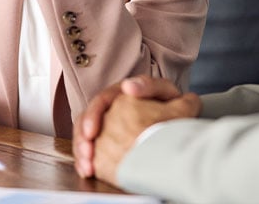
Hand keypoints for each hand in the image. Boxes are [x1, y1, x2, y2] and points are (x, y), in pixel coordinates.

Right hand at [73, 76, 195, 178]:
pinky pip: (91, 153)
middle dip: (82, 139)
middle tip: (87, 154)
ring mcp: (105, 128)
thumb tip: (128, 86)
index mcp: (118, 95)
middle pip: (85, 122)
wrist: (177, 125)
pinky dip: (86, 162)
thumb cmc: (171, 107)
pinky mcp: (105, 145)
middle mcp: (107, 111)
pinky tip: (87, 172)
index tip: (92, 133)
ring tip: (87, 168)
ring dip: (81, 153)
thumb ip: (148, 85)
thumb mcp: (163, 91)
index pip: (99, 102)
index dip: (92, 116)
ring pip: (84, 138)